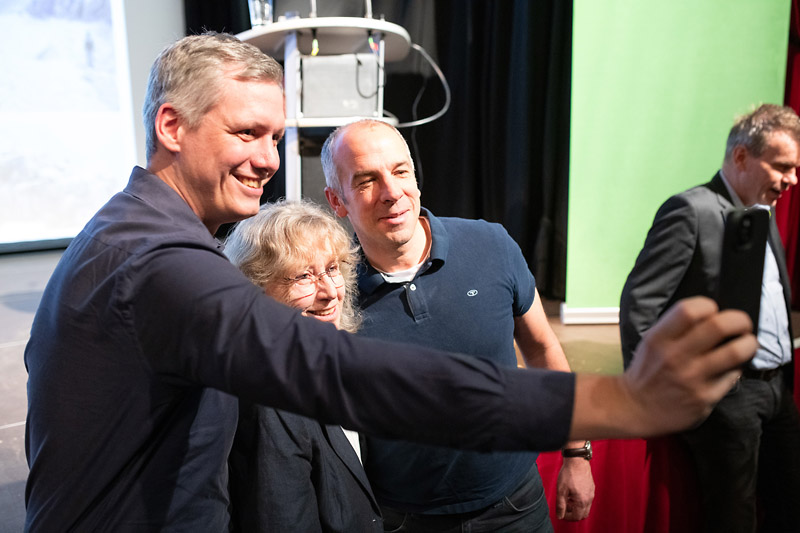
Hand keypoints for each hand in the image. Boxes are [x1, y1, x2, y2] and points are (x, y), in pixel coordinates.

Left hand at [555, 456, 593, 520]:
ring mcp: (592, 493)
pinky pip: (588, 500)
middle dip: (573, 514)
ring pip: (586, 507)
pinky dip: (581, 501)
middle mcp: (589, 499)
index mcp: (582, 501)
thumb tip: (559, 516)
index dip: (568, 517)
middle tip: (565, 507)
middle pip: (583, 514)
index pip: (576, 517)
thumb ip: (560, 505)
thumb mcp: (561, 490)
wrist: (577, 460)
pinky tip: (573, 493)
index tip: (561, 513)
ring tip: (568, 499)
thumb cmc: (568, 474)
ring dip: (577, 507)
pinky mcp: (592, 488)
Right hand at [622, 296, 755, 434]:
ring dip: (748, 343)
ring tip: (747, 343)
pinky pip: (733, 375)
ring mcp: (692, 378)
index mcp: (659, 339)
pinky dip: (736, 368)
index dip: (708, 305)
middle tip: (742, 324)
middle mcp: (675, 356)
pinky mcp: (705, 398)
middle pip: (719, 326)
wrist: (636, 408)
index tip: (713, 311)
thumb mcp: (651, 342)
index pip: (690, 310)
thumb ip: (677, 328)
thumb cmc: (647, 370)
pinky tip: (730, 367)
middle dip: (739, 320)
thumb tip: (713, 315)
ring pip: (735, 352)